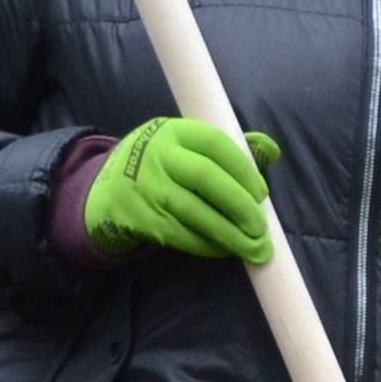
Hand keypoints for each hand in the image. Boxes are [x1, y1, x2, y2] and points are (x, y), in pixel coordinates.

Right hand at [83, 118, 278, 263]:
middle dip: (239, 205)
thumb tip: (272, 150)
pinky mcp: (142, 218)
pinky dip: (208, 245)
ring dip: (229, 233)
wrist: (108, 191)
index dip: (244, 169)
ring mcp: (147, 188)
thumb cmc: (165, 167)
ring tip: (255, 249)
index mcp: (175, 132)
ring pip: (194, 212)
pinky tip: (227, 250)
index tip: (262, 194)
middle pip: (205, 178)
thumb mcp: (187, 146)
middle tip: (261, 228)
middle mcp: (158, 156)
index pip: (216, 144)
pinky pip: (181, 235)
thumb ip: (229, 148)